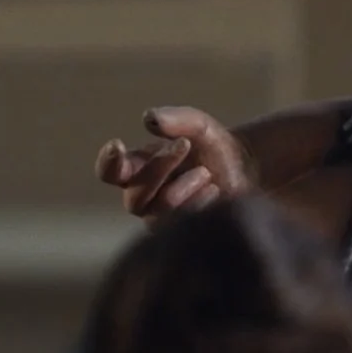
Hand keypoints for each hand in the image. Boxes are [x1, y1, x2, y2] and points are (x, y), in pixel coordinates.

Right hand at [94, 107, 255, 219]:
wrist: (244, 171)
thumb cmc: (212, 147)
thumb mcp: (198, 125)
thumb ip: (176, 119)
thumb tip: (149, 120)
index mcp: (137, 168)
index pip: (109, 172)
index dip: (107, 162)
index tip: (117, 144)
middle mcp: (142, 196)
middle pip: (135, 194)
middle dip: (159, 166)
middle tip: (185, 144)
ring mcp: (160, 218)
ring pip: (157, 211)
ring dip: (183, 187)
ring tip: (206, 172)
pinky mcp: (180, 233)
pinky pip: (179, 226)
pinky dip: (197, 204)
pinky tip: (213, 190)